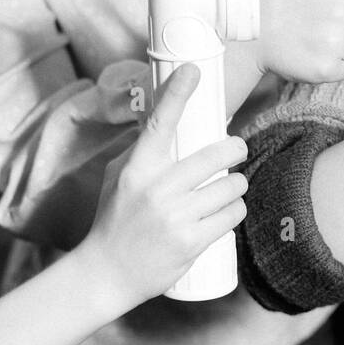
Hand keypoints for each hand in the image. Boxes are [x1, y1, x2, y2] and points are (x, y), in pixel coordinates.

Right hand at [82, 64, 247, 304]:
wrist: (106, 273)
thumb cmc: (114, 220)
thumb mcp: (118, 178)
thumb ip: (142, 153)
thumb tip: (165, 120)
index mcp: (137, 170)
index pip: (160, 125)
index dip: (177, 94)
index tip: (193, 71)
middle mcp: (156, 190)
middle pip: (214, 156)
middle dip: (234, 148)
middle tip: (237, 148)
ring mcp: (175, 217)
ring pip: (230, 187)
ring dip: (237, 184)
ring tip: (229, 187)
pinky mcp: (191, 242)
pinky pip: (231, 215)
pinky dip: (235, 210)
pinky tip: (228, 210)